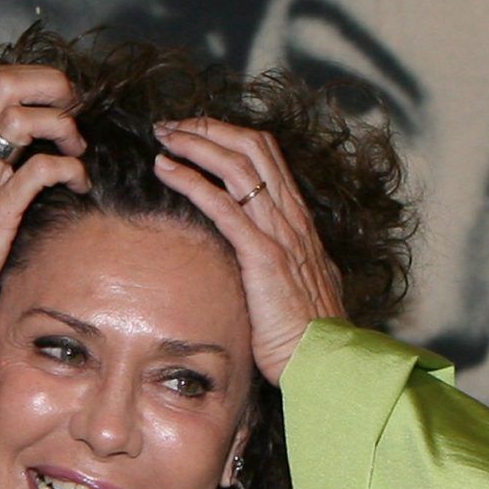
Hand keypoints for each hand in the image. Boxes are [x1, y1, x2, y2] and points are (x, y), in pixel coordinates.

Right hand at [0, 65, 87, 409]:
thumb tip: (26, 151)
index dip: (41, 81)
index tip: (65, 105)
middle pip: (7, 83)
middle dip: (54, 87)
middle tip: (76, 113)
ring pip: (22, 120)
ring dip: (62, 127)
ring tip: (77, 150)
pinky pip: (39, 171)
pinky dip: (70, 169)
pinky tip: (78, 184)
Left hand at [153, 119, 344, 382]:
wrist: (324, 363)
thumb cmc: (305, 331)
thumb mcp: (296, 280)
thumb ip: (281, 256)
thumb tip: (262, 247)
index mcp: (298, 219)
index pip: (267, 156)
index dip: (229, 134)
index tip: (194, 131)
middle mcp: (292, 218)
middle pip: (252, 149)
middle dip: (207, 128)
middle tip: (170, 125)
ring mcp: (280, 234)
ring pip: (237, 168)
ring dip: (195, 145)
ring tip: (163, 138)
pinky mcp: (264, 256)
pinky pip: (224, 206)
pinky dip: (191, 181)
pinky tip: (165, 170)